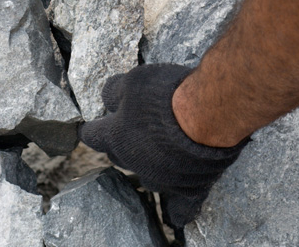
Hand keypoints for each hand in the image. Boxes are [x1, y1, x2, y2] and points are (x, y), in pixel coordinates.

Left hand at [79, 64, 247, 227]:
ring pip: (148, 177)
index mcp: (116, 137)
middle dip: (122, 145)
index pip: (93, 136)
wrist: (207, 115)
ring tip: (161, 153)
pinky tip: (177, 218)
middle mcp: (133, 162)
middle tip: (135, 130)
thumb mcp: (133, 81)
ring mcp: (160, 178)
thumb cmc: (167, 95)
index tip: (90, 128)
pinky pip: (182, 207)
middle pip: (119, 157)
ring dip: (150, 165)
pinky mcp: (188, 188)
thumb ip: (115, 91)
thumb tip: (106, 96)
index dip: (92, 130)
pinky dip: (179, 211)